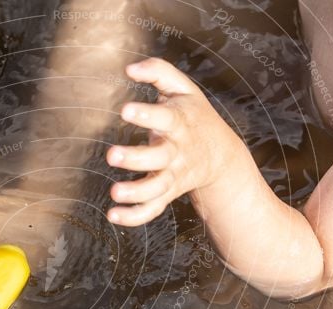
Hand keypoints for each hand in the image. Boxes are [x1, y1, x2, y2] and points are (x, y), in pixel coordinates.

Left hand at [106, 58, 245, 225]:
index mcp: (180, 123)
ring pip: (156, 188)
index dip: (146, 114)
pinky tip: (113, 216)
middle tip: (112, 155)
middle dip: (136, 158)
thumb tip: (130, 69)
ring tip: (114, 192)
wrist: (221, 155)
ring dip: (136, 192)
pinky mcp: (167, 194)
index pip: (165, 118)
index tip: (125, 109)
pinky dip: (135, 216)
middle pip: (159, 158)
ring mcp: (173, 175)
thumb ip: (159, 72)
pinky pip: (153, 209)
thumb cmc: (193, 115)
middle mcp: (177, 152)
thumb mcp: (183, 89)